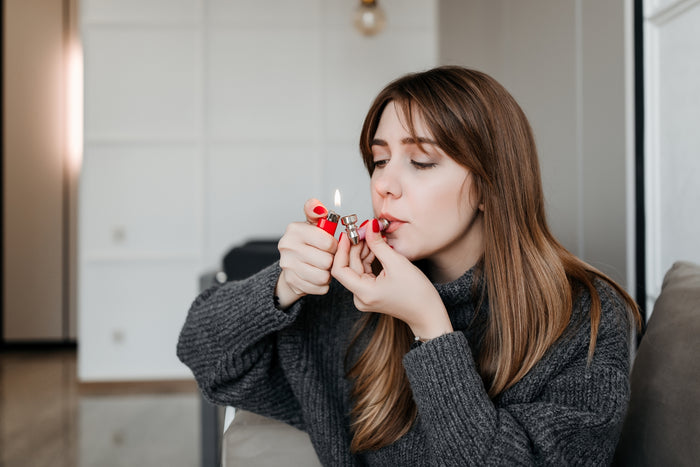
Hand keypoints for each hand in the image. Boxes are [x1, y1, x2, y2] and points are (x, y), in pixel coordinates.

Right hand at [275, 199, 337, 308]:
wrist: (292, 264)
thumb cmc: (308, 242)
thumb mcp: (313, 224)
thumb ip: (317, 211)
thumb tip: (319, 208)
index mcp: (294, 230)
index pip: (327, 242)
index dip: (334, 245)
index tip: (330, 245)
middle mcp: (287, 247)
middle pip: (326, 261)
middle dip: (331, 261)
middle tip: (327, 257)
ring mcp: (288, 266)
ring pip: (323, 276)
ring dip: (328, 273)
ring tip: (323, 267)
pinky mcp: (292, 282)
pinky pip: (320, 288)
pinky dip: (323, 284)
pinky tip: (317, 276)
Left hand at [331, 219, 452, 339]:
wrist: (428, 312)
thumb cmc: (417, 294)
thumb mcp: (397, 263)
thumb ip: (378, 244)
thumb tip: (369, 227)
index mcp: (364, 293)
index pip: (340, 269)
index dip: (342, 249)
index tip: (348, 235)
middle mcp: (360, 297)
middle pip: (348, 267)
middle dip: (354, 247)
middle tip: (363, 230)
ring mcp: (364, 296)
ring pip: (356, 268)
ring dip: (362, 251)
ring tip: (372, 237)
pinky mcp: (370, 293)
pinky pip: (363, 272)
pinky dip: (368, 259)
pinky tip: (375, 248)